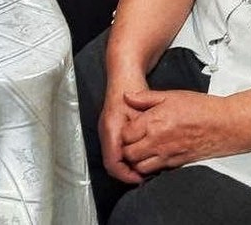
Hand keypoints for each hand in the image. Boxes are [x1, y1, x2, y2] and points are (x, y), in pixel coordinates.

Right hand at [100, 69, 148, 183]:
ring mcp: (106, 129)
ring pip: (113, 156)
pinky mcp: (111, 127)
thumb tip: (144, 154)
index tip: (140, 178)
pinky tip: (139, 154)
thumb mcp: (142, 111)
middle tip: (144, 176)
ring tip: (143, 167)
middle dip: (127, 173)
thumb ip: (142, 133)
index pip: (113, 163)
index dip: (126, 175)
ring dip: (127, 165)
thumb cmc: (132, 88)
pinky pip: (115, 149)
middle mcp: (105, 131)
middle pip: (111, 163)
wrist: (123, 72)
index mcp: (111, 129)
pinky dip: (125, 156)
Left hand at [120, 89, 237, 174]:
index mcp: (153, 122)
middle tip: (130, 142)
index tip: (127, 128)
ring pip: (140, 167)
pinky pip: (156, 171)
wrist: (225, 125)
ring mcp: (167, 155)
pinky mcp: (177, 164)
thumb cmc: (201, 109)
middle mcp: (158, 141)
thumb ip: (145, 97)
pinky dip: (150, 168)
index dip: (123, 132)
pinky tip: (152, 158)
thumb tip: (128, 97)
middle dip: (126, 149)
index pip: (125, 135)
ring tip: (139, 151)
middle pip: (129, 154)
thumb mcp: (170, 95)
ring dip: (136, 160)